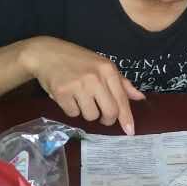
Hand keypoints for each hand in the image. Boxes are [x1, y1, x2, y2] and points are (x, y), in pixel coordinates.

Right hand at [22, 38, 144, 134]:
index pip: (122, 99)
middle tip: (102, 117)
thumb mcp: (102, 65)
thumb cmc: (77, 60)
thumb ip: (122, 83)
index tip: (130, 131)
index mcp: (108, 70)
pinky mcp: (62, 93)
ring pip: (90, 115)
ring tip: (80, 99)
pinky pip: (73, 114)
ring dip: (86, 112)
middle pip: (109, 112)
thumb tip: (140, 97)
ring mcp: (78, 85)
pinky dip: (71, 109)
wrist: (46, 53)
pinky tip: (68, 97)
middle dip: (107, 120)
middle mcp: (95, 78)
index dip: (126, 118)